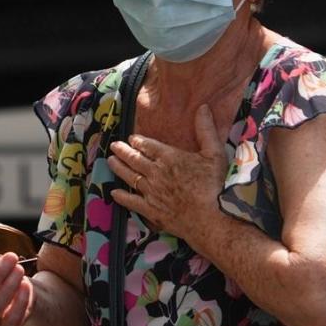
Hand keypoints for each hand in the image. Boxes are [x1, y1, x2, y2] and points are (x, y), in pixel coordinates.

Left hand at [108, 104, 229, 243]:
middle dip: (123, 151)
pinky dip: (121, 196)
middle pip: (135, 159)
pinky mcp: (150, 210)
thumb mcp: (214, 153)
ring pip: (130, 177)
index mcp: (169, 157)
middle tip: (114, 146)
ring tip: (111, 161)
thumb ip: (206, 130)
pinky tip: (114, 193)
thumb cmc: (214, 185)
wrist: (209, 218)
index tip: (132, 138)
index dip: (138, 141)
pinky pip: (131, 201)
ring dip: (119, 168)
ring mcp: (151, 192)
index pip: (148, 146)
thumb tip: (203, 107)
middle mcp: (155, 172)